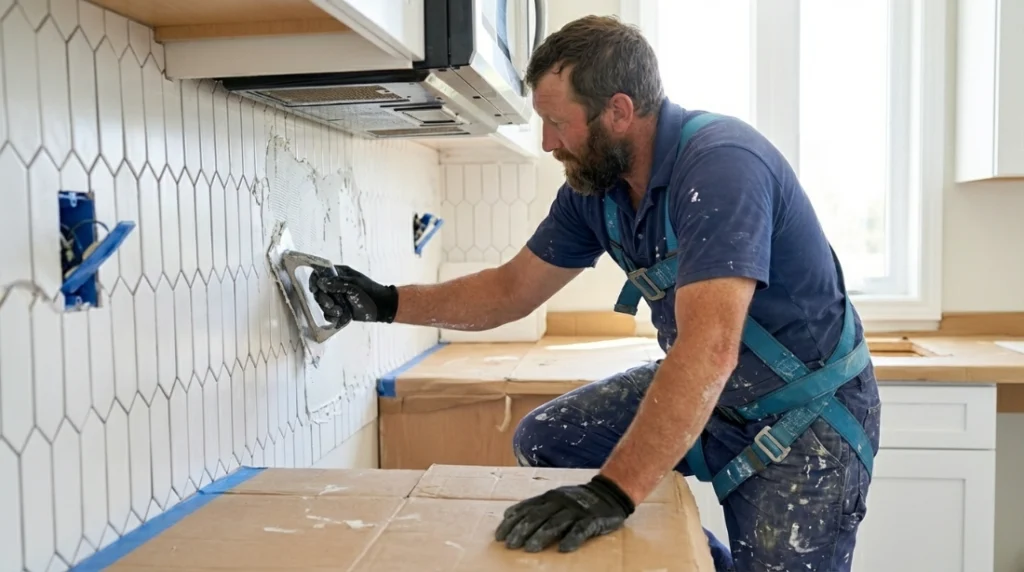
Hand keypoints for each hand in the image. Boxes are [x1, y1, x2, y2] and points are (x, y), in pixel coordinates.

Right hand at [307, 265, 398, 324]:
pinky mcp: (340, 309)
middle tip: (331, 305)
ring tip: (340, 312)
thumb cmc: (371, 292)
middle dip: (323, 300)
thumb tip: (321, 282)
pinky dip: (333, 317)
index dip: (314, 281)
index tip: (315, 290)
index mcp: (339, 274)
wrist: (383, 307)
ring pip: (323, 305)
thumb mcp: (355, 285)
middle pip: (319, 292)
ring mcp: (337, 298)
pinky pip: (329, 314)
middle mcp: (336, 285)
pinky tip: (341, 317)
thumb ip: (337, 283)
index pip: (320, 274)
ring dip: (329, 310)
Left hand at [495, 474, 634, 552]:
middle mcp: (560, 502)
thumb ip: (534, 506)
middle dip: (522, 531)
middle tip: (510, 545)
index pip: (526, 510)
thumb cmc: (576, 499)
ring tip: (530, 549)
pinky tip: (563, 549)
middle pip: (537, 517)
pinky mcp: (592, 520)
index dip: (511, 523)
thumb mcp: (554, 498)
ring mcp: (576, 510)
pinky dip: (572, 539)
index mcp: (549, 497)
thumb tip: (507, 514)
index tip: (499, 536)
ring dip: (541, 536)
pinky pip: (581, 529)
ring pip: (555, 523)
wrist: (609, 492)